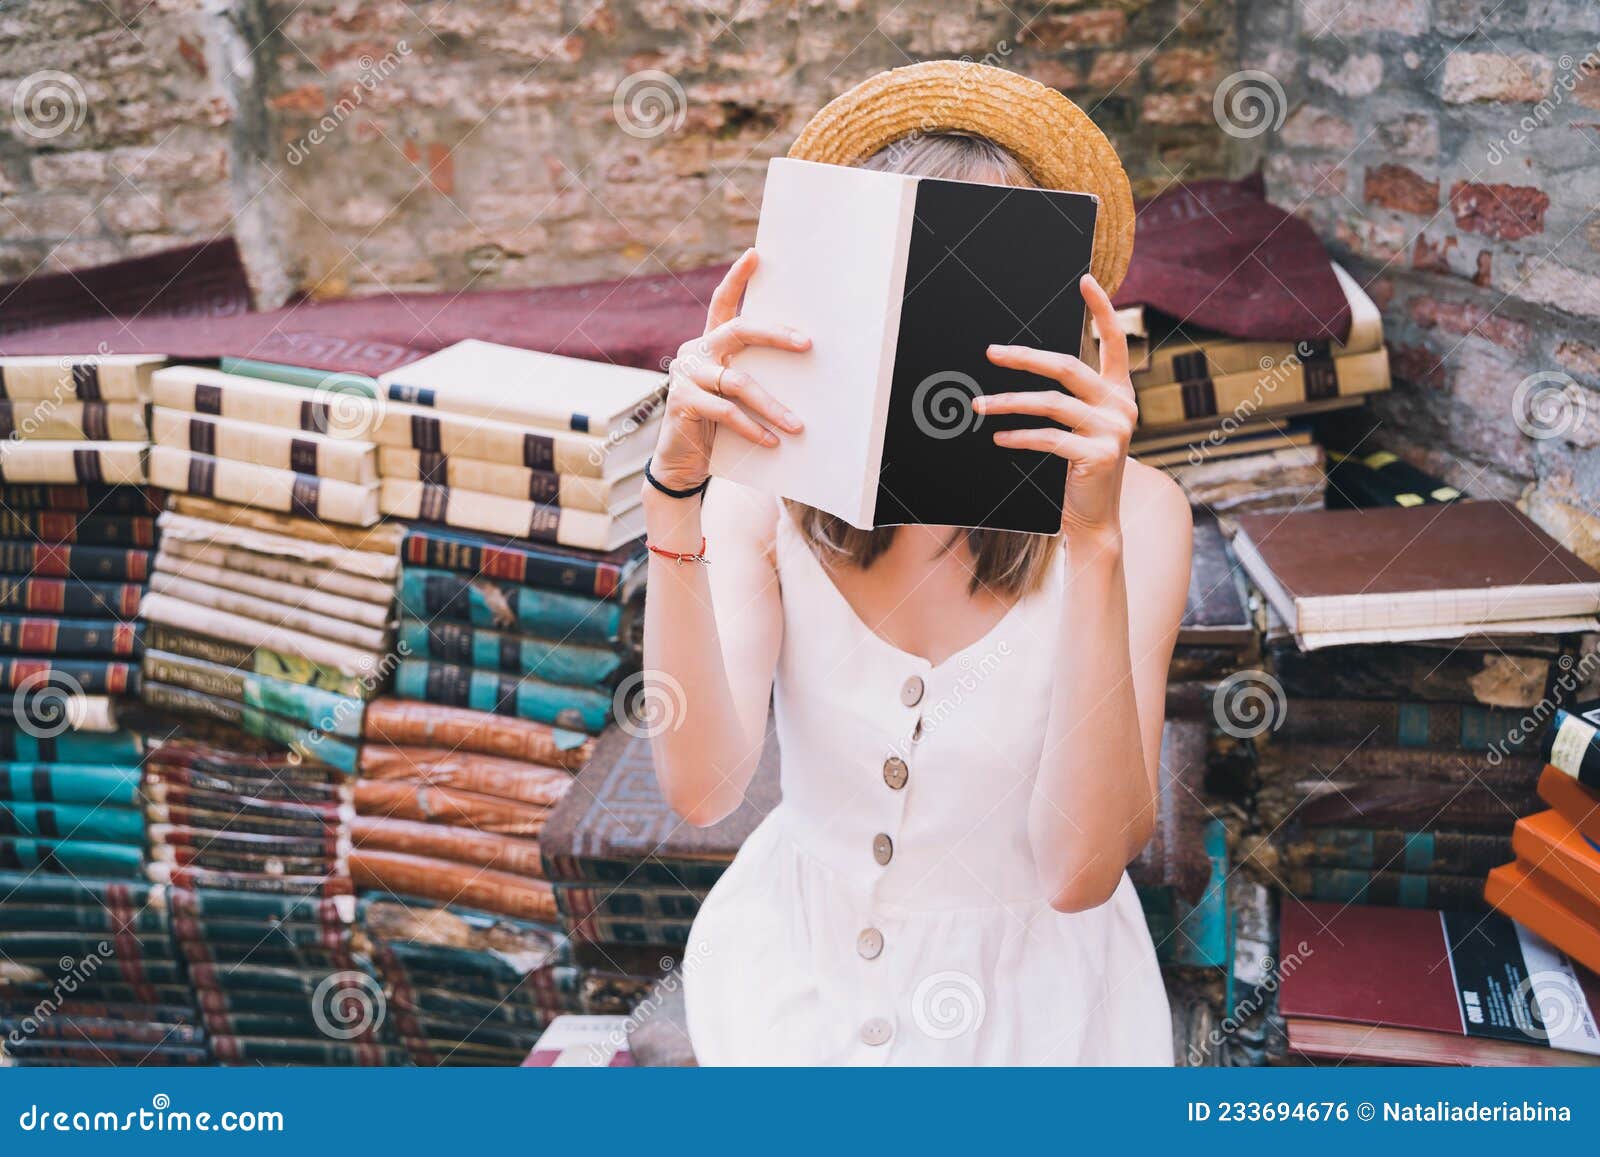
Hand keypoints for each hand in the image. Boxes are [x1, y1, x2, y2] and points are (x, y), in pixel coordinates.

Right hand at [651, 249, 809, 491]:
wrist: (682, 460)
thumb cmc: (716, 425)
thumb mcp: (734, 395)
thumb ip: (750, 374)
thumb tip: (799, 363)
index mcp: (709, 344)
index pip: (721, 303)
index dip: (737, 279)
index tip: (755, 255)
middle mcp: (695, 352)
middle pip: (738, 330)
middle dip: (775, 334)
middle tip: (806, 343)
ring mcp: (686, 375)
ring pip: (739, 381)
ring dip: (772, 406)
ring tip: (797, 425)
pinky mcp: (683, 401)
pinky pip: (727, 411)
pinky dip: (753, 428)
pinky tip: (771, 442)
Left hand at [974, 274, 1135, 536]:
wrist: (1094, 517)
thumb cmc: (1078, 468)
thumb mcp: (1081, 427)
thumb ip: (1068, 398)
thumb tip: (1021, 364)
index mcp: (1119, 392)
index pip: (1115, 342)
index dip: (1101, 309)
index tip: (1085, 281)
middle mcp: (1122, 406)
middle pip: (1067, 367)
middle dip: (1025, 357)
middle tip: (992, 352)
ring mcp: (1114, 431)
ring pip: (1051, 403)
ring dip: (1009, 402)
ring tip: (979, 405)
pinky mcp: (1098, 455)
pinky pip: (1048, 438)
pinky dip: (1019, 436)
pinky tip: (998, 437)